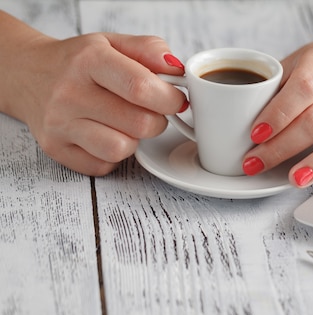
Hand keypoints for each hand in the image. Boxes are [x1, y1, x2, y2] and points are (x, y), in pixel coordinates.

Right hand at [10, 33, 186, 175]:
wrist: (28, 74)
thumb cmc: (80, 62)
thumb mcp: (114, 43)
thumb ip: (149, 50)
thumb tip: (177, 70)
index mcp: (89, 60)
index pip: (141, 87)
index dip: (170, 98)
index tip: (176, 99)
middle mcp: (69, 93)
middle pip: (140, 124)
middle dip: (157, 120)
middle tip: (150, 111)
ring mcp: (60, 124)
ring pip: (122, 149)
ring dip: (135, 140)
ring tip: (125, 124)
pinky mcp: (56, 149)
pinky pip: (104, 165)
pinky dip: (113, 155)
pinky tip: (106, 135)